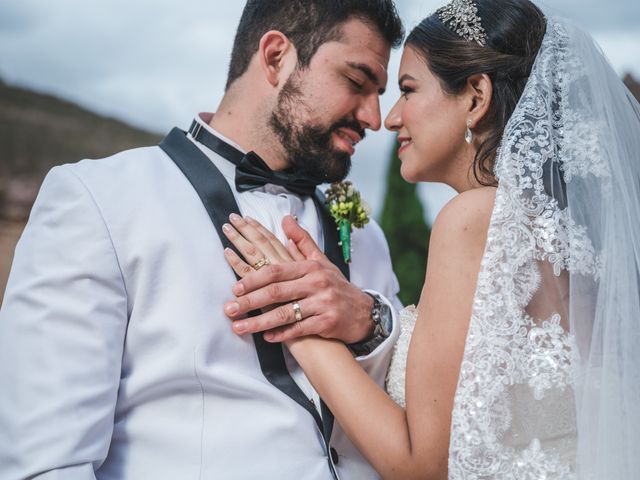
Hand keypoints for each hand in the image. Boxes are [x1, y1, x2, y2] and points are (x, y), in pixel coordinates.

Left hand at [222, 214, 374, 343]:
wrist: (363, 312)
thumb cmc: (336, 286)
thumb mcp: (321, 261)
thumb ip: (302, 241)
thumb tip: (285, 220)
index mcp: (311, 267)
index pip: (276, 270)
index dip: (253, 278)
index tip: (235, 287)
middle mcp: (317, 283)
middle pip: (277, 292)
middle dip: (250, 301)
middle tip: (229, 309)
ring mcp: (323, 303)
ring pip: (285, 313)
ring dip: (259, 322)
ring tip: (239, 327)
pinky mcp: (328, 323)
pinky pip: (300, 329)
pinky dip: (282, 335)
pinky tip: (267, 338)